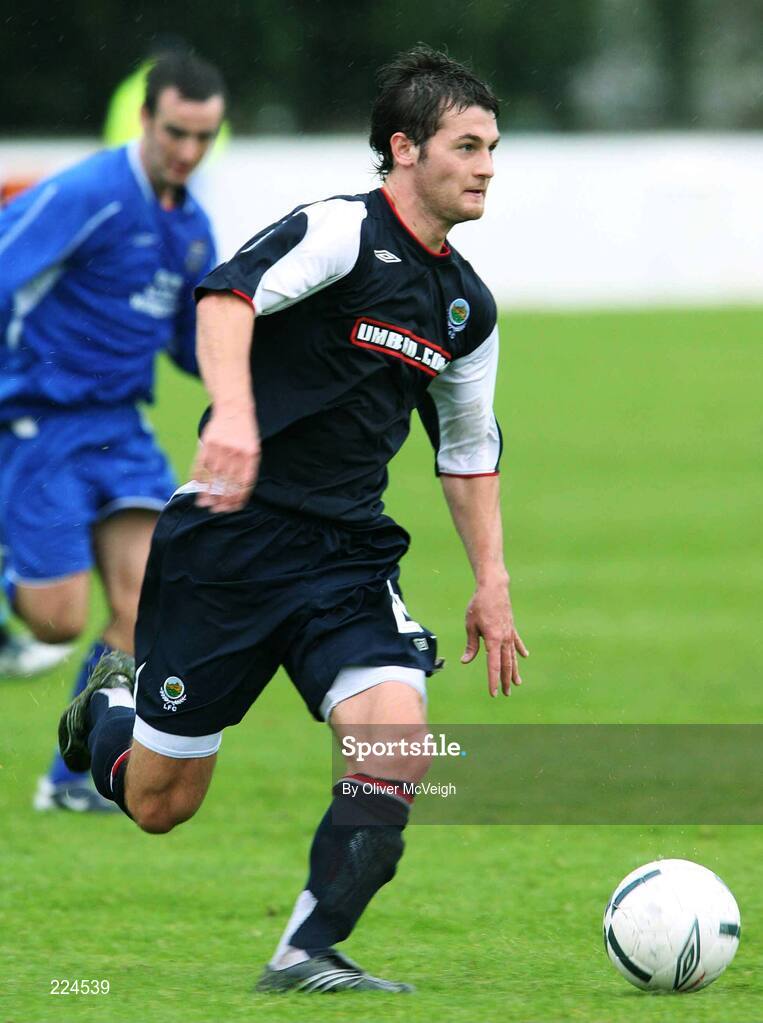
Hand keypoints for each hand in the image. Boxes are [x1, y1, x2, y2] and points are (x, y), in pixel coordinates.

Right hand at [191, 406, 259, 513]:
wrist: (234, 408)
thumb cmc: (244, 433)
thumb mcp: (253, 449)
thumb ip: (246, 468)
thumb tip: (237, 493)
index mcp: (251, 456)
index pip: (244, 483)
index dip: (238, 498)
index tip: (232, 508)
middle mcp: (236, 453)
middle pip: (228, 482)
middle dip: (222, 500)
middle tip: (217, 510)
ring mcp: (221, 448)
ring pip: (213, 477)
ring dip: (208, 493)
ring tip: (205, 504)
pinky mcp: (207, 443)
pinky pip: (201, 465)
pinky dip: (198, 479)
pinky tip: (196, 488)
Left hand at [460, 578, 528, 696]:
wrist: (494, 587)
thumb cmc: (479, 605)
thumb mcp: (470, 625)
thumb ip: (471, 645)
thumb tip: (465, 661)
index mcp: (493, 640)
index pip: (493, 665)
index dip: (493, 680)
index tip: (494, 693)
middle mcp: (504, 639)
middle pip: (506, 664)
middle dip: (505, 680)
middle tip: (506, 693)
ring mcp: (509, 633)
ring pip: (513, 656)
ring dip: (514, 670)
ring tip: (517, 683)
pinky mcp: (511, 627)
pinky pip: (516, 642)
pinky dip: (520, 650)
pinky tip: (525, 657)